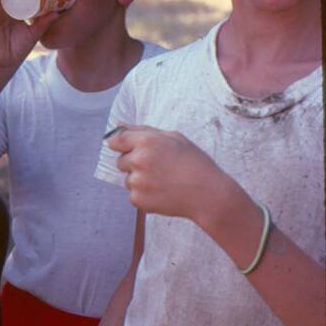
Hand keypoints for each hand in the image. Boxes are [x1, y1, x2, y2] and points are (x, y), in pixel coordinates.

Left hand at [107, 124, 231, 220]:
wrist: (209, 195)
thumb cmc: (194, 163)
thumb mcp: (174, 138)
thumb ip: (142, 130)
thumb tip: (117, 126)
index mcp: (146, 142)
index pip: (116, 141)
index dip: (122, 146)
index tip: (129, 150)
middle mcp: (138, 160)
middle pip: (120, 161)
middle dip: (134, 163)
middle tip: (159, 168)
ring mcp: (137, 181)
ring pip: (128, 179)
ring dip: (140, 180)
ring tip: (164, 181)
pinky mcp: (138, 199)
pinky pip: (133, 195)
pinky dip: (145, 195)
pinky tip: (163, 193)